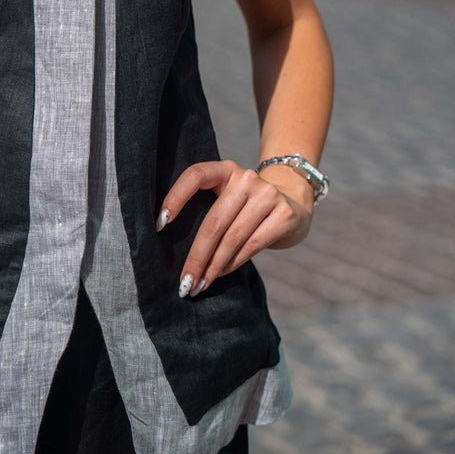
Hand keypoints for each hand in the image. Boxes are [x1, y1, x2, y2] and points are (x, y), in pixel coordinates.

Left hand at [155, 159, 313, 298]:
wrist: (294, 203)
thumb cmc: (247, 207)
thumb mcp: (228, 197)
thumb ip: (208, 209)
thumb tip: (173, 244)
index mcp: (225, 169)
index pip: (195, 175)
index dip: (176, 197)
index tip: (160, 224)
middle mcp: (246, 177)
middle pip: (214, 221)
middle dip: (197, 255)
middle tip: (184, 281)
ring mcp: (267, 194)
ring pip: (232, 238)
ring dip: (213, 267)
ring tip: (200, 284)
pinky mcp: (284, 214)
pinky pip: (251, 246)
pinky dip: (232, 264)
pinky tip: (221, 274)